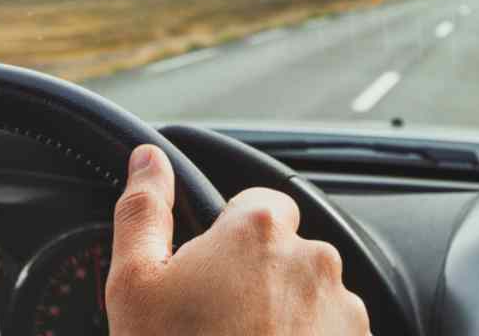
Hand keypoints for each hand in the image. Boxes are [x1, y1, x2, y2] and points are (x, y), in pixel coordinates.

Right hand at [107, 145, 370, 334]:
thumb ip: (144, 210)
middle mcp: (314, 261)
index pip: (254, 203)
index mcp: (259, 230)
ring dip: (284, 318)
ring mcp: (344, 313)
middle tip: (214, 325)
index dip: (226, 236)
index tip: (206, 273)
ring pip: (310, 298)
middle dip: (256, 280)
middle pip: (285, 252)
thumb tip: (148, 160)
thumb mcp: (135, 286)